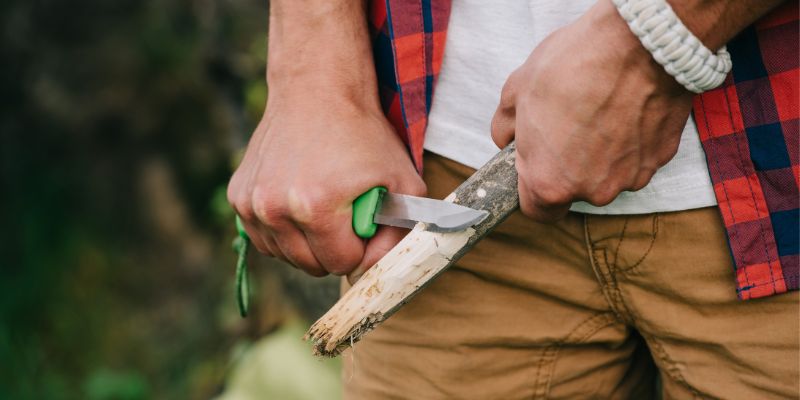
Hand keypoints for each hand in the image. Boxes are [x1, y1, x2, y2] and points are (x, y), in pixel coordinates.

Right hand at [228, 95, 424, 277]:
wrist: (316, 88)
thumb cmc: (363, 134)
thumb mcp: (401, 180)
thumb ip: (399, 232)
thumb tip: (375, 271)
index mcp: (315, 208)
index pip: (342, 264)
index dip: (360, 248)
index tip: (364, 221)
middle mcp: (275, 209)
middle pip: (310, 266)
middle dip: (333, 249)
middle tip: (345, 215)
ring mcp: (251, 203)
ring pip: (283, 255)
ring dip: (306, 243)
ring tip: (322, 208)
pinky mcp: (237, 195)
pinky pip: (262, 237)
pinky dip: (281, 230)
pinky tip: (298, 203)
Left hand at [491, 0, 693, 221]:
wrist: (639, 43)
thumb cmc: (573, 66)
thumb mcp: (517, 91)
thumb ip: (505, 127)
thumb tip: (506, 139)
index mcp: (550, 182)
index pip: (537, 210)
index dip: (532, 187)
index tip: (534, 165)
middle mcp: (592, 190)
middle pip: (574, 189)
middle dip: (568, 163)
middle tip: (567, 123)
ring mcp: (630, 177)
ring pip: (607, 174)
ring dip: (601, 151)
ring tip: (598, 109)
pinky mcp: (660, 158)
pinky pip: (636, 156)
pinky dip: (629, 139)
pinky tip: (624, 107)